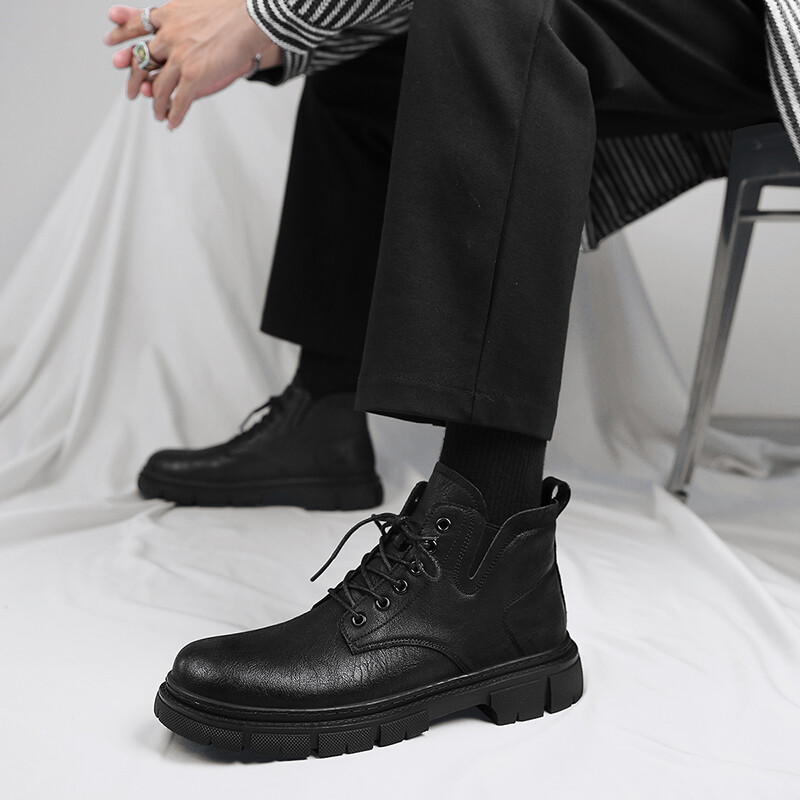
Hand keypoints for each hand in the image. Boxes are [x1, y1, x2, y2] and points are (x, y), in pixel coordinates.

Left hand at [105, 2, 281, 128]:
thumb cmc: (232, 11)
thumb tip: (179, 20)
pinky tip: (172, 123)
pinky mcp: (194, 75)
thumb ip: (182, 14)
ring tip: (158, 114)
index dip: (121, 34)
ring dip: (158, 104)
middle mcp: (168, 36)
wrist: (251, 19)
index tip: (110, 43)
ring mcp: (179, 57)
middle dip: (134, 79)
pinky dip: (174, 114)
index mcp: (168, 15)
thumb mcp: (197, 4)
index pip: (136, 24)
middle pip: (142, 60)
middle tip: (132, 93)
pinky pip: (179, 100)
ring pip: (159, 86)